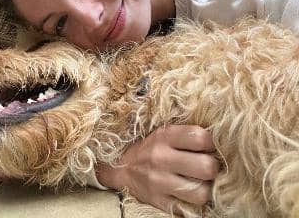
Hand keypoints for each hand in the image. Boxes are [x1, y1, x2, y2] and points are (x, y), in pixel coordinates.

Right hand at [96, 125, 218, 212]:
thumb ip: (187, 134)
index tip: (206, 147)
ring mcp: (159, 182)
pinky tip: (190, 193)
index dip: (210, 143)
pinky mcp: (159, 202)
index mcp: (164, 135)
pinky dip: (193, 203)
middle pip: (206, 167)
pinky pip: (189, 209)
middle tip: (207, 166)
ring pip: (202, 193)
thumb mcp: (164, 132)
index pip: (201, 138)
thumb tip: (219, 140)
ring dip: (206, 189)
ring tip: (200, 182)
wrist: (121, 166)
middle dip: (212, 168)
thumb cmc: (150, 146)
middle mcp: (161, 158)